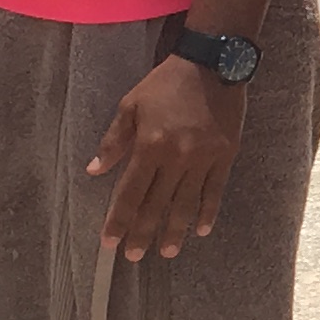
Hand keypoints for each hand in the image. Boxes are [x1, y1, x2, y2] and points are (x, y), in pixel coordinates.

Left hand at [89, 51, 245, 259]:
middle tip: (133, 256)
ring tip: (166, 252)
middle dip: (143, 233)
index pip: (130, 193)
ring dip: (175, 230)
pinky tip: (201, 230)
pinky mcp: (225, 155)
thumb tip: (94, 171)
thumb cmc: (166, 83)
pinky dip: (208, 212)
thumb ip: (113, 140)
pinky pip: (215, 190)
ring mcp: (204, 158)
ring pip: (187, 203)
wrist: (212, 63)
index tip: (109, 242)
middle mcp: (177, 157)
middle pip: (157, 204)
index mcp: (150, 144)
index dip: (119, 220)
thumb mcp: (131, 104)